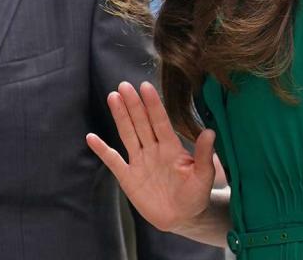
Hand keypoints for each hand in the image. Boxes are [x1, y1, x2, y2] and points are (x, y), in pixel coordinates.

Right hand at [86, 81, 216, 232]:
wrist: (182, 217)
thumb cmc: (196, 195)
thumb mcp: (204, 176)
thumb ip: (205, 155)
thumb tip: (211, 131)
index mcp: (171, 147)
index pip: (160, 121)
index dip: (153, 104)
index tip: (145, 86)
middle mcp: (153, 149)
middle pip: (141, 123)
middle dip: (133, 105)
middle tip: (124, 85)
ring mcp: (139, 162)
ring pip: (127, 134)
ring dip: (120, 117)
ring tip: (113, 97)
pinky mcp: (128, 178)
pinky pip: (113, 161)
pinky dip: (102, 150)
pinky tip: (91, 138)